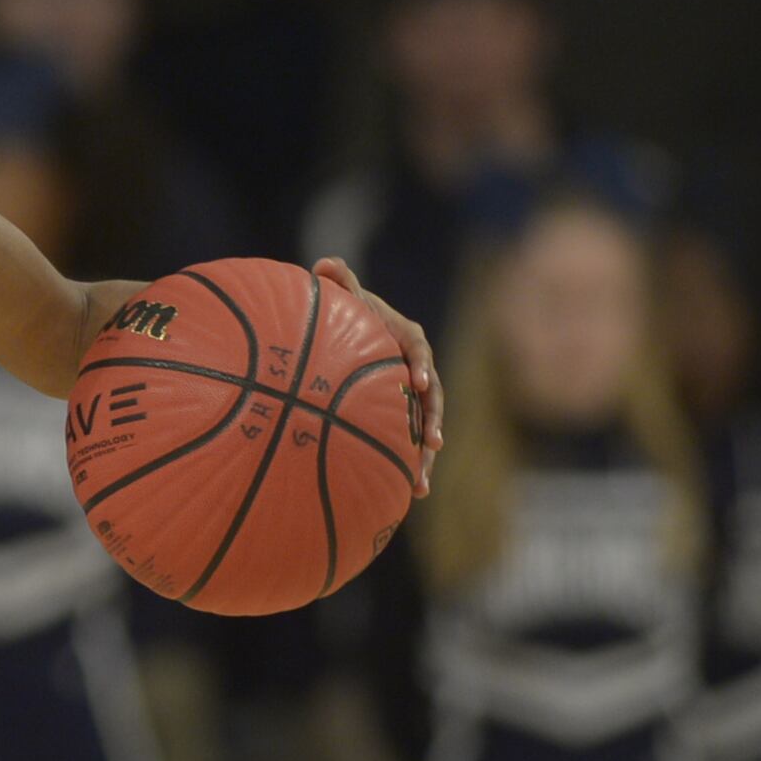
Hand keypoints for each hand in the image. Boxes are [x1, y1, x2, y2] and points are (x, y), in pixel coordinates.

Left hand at [313, 255, 442, 486]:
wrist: (344, 335)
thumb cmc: (344, 313)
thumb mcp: (343, 297)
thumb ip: (339, 281)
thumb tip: (326, 265)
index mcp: (405, 336)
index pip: (417, 347)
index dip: (420, 363)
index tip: (418, 381)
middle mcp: (415, 368)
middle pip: (432, 396)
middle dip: (434, 420)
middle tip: (434, 442)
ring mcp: (410, 396)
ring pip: (425, 426)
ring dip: (426, 456)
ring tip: (420, 485)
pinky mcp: (401, 416)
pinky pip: (410, 441)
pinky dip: (412, 465)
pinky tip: (409, 495)